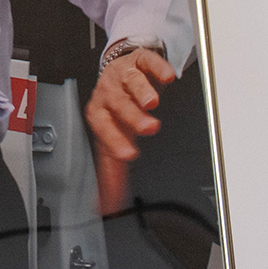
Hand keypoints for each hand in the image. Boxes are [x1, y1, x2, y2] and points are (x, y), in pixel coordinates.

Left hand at [85, 48, 175, 214]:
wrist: (119, 71)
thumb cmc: (115, 109)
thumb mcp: (111, 138)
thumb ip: (111, 173)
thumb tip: (108, 207)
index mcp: (101, 114)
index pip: (104, 128)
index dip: (115, 140)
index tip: (129, 154)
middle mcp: (110, 93)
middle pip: (118, 103)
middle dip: (132, 116)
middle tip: (149, 127)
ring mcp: (125, 75)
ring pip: (131, 81)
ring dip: (142, 91)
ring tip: (152, 101)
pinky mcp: (140, 61)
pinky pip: (147, 61)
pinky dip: (158, 67)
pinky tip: (167, 76)